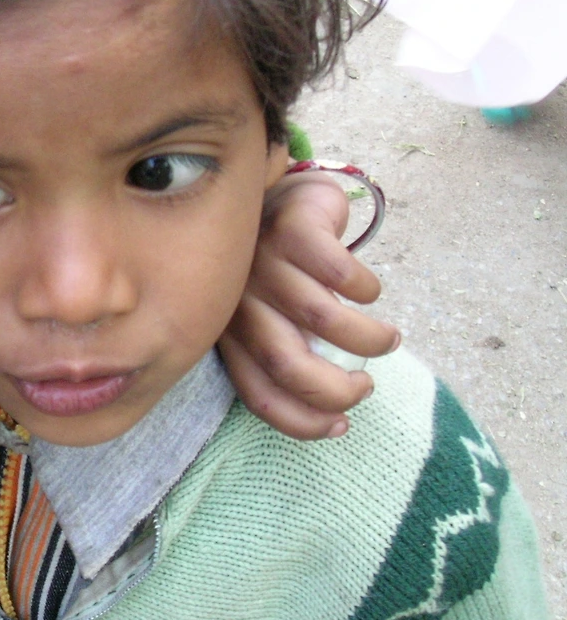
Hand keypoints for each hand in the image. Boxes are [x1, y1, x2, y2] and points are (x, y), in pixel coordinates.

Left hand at [219, 171, 399, 438]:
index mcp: (231, 333)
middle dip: (337, 390)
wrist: (278, 194)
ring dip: (366, 339)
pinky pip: (338, 271)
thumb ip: (288, 356)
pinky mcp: (292, 228)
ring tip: (388, 339)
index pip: (258, 392)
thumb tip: (334, 411)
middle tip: (366, 386)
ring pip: (321, 318)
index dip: (303, 421)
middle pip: (287, 363)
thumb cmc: (282, 272)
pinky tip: (370, 292)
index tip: (341, 425)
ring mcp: (263, 261)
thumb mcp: (272, 318)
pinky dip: (365, 289)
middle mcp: (239, 300)